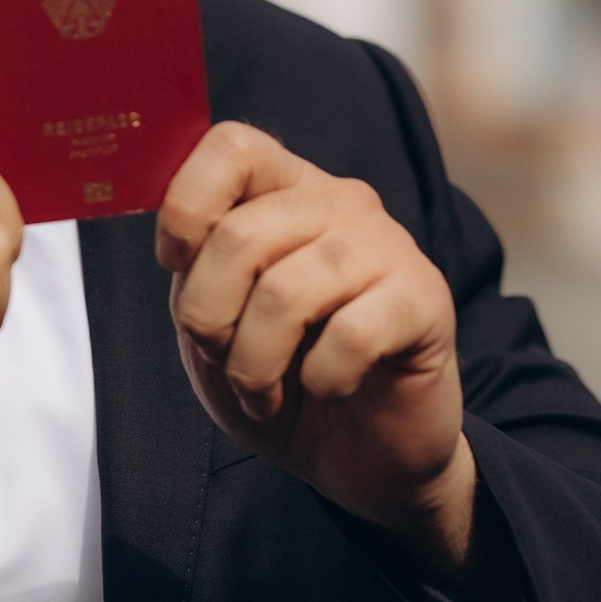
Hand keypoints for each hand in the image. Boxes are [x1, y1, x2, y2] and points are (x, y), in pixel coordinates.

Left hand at [156, 122, 477, 582]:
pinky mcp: (426, 298)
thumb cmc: (282, 379)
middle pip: (239, 234)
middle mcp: (338, 201)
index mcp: (283, 189)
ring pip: (286, 291)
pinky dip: (320, 378)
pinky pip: (350, 334)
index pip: (231, 147)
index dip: (186, 207)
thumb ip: (195, 270)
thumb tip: (176, 241)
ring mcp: (387, 245)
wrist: (363, 455)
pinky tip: (326, 388)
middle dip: (209, 316)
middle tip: (223, 358)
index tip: (174, 264)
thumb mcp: (215, 324)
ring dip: (255, 362)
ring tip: (262, 392)